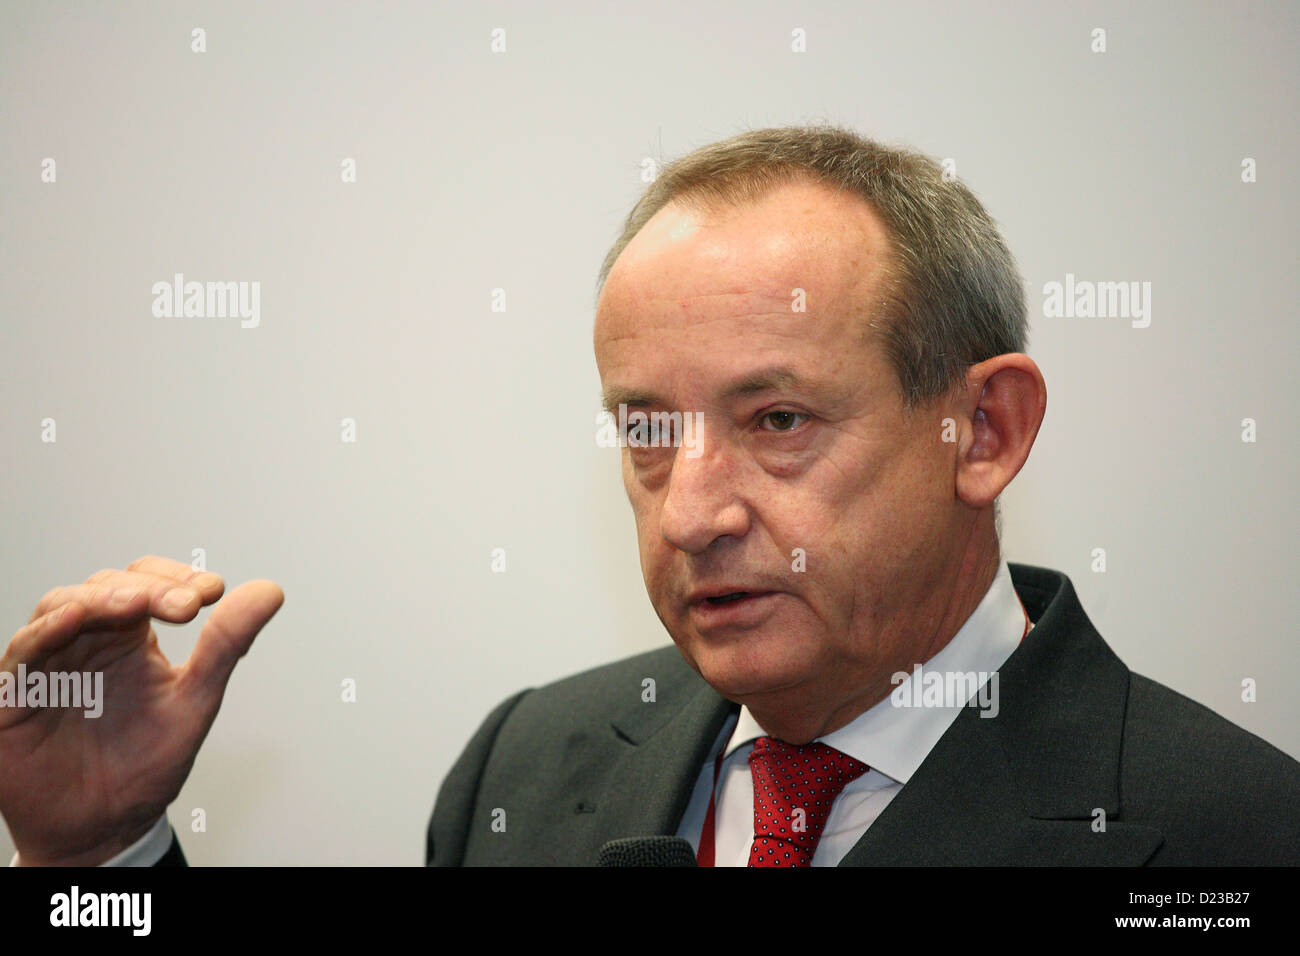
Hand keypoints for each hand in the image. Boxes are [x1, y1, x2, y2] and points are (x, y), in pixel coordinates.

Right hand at [0, 555, 282, 864]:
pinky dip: (48, 630)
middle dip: (149, 588)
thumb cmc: (145, 764)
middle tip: (187, 604)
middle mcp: (88, 641)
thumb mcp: (195, 701)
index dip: (177, 578)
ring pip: (62, 606)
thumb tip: (269, 592)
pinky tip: (78, 618)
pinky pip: (23, 651)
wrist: (105, 828)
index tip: (214, 591)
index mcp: (131, 637)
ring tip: (139, 604)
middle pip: (108, 586)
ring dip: (102, 598)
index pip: (148, 582)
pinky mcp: (14, 695)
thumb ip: (226, 646)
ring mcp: (49, 663)